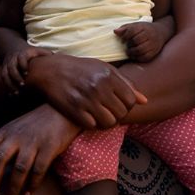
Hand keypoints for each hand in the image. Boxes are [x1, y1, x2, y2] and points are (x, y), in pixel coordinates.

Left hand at [0, 106, 79, 194]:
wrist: (62, 110)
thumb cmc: (37, 122)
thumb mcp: (15, 127)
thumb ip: (4, 141)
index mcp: (6, 131)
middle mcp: (17, 136)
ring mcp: (33, 142)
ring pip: (19, 168)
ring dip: (12, 187)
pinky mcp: (50, 147)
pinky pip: (39, 170)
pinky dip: (32, 184)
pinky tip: (28, 194)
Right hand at [1, 46, 51, 92]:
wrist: (14, 49)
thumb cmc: (31, 53)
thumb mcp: (39, 51)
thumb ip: (46, 54)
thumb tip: (57, 60)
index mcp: (23, 54)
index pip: (20, 58)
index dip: (23, 65)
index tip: (27, 73)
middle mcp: (13, 59)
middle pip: (12, 67)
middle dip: (16, 76)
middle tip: (23, 85)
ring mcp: (7, 65)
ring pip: (5, 74)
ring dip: (10, 84)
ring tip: (16, 93)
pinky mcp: (4, 70)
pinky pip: (3, 79)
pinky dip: (7, 87)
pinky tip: (12, 94)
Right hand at [23, 53, 146, 128]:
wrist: (50, 70)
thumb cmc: (80, 69)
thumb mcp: (103, 69)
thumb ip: (125, 84)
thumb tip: (144, 101)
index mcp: (108, 75)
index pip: (131, 101)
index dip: (127, 106)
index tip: (118, 104)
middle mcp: (99, 87)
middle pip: (121, 113)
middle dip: (117, 115)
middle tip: (108, 111)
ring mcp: (87, 99)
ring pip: (109, 122)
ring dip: (106, 122)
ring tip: (100, 116)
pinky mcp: (74, 109)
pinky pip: (92, 125)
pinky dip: (92, 124)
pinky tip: (88, 117)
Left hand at [114, 21, 167, 62]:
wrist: (161, 32)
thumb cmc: (144, 29)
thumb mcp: (136, 25)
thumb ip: (125, 28)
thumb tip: (115, 32)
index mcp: (143, 27)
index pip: (132, 31)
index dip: (125, 36)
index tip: (122, 40)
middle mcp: (149, 35)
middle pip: (136, 41)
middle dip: (129, 45)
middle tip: (126, 46)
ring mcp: (153, 44)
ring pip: (140, 50)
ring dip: (132, 52)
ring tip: (129, 51)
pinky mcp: (154, 52)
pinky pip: (145, 57)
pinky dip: (138, 58)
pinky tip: (134, 55)